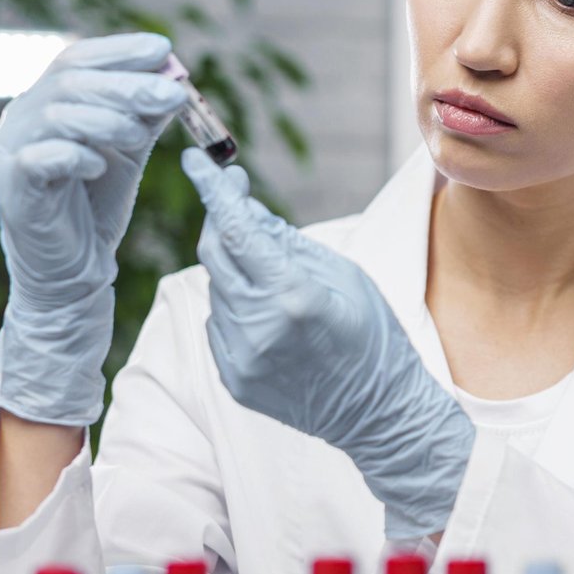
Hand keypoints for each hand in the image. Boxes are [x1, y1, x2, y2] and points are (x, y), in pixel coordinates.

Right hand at [0, 32, 186, 425]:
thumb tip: (175, 76)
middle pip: (69, 82)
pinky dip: (75, 156)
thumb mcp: (127, 151)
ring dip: (107, 119)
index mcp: (45, 102)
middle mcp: (19, 118)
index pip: (76, 58)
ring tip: (140, 135)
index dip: (119, 50)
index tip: (164, 49)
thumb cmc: (96, 205)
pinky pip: (39, 159)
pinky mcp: (9, 187)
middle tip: (172, 92)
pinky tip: (100, 166)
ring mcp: (8, 151)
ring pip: (55, 114)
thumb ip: (145, 114)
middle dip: (127, 84)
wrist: (73, 271)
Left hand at [181, 149, 474, 537]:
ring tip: (277, 278)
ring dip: (237, 269)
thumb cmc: (373, 337)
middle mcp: (259, 327)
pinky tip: (271, 315)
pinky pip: (220, 323)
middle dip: (222, 219)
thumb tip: (244, 209)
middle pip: (215, 253)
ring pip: (218, 288)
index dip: (212, 189)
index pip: (237, 228)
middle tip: (236, 196)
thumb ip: (287, 241)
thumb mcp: (344, 274)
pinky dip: (237, 306)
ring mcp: (241, 357)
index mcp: (293, 295)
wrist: (378, 413)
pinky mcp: (233, 378)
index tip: (194, 160)